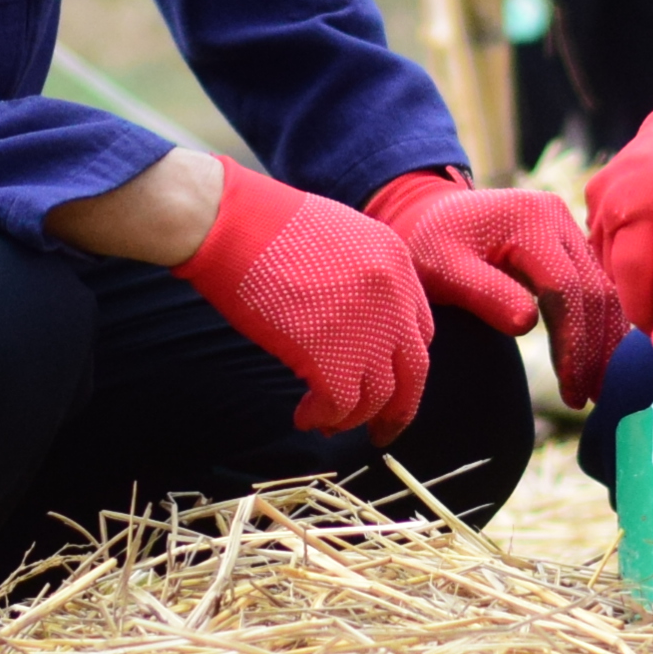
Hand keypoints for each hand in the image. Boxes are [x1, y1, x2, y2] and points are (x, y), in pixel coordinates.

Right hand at [176, 162, 434, 440]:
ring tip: (327, 423)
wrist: (233, 223)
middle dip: (399, 408)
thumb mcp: (336, 236)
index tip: (387, 380)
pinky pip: (340, 406)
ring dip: (352, 418)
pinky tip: (304, 417)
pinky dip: (322, 418)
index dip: (402, 361)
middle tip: (381, 430)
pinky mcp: (330, 355)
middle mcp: (394, 298)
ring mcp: (367, 329)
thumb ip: (359, 275)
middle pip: (413, 371)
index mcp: (397, 262)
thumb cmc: (266, 223)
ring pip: (378, 397)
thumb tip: (349, 317)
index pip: (419, 329)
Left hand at [365, 170, 621, 405]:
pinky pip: (596, 284)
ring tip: (596, 388)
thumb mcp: (443, 269)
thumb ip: (484, 292)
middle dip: (595, 349)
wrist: (430, 216)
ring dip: (604, 340)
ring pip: (603, 288)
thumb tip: (527, 324)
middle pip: (593, 289)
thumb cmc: (430, 247)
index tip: (570, 389)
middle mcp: (557, 218)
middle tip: (589, 399)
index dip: (572, 342)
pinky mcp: (570, 241)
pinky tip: (595, 358)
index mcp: (529, 220)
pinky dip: (599, 323)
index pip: (565, 288)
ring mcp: (567, 227)